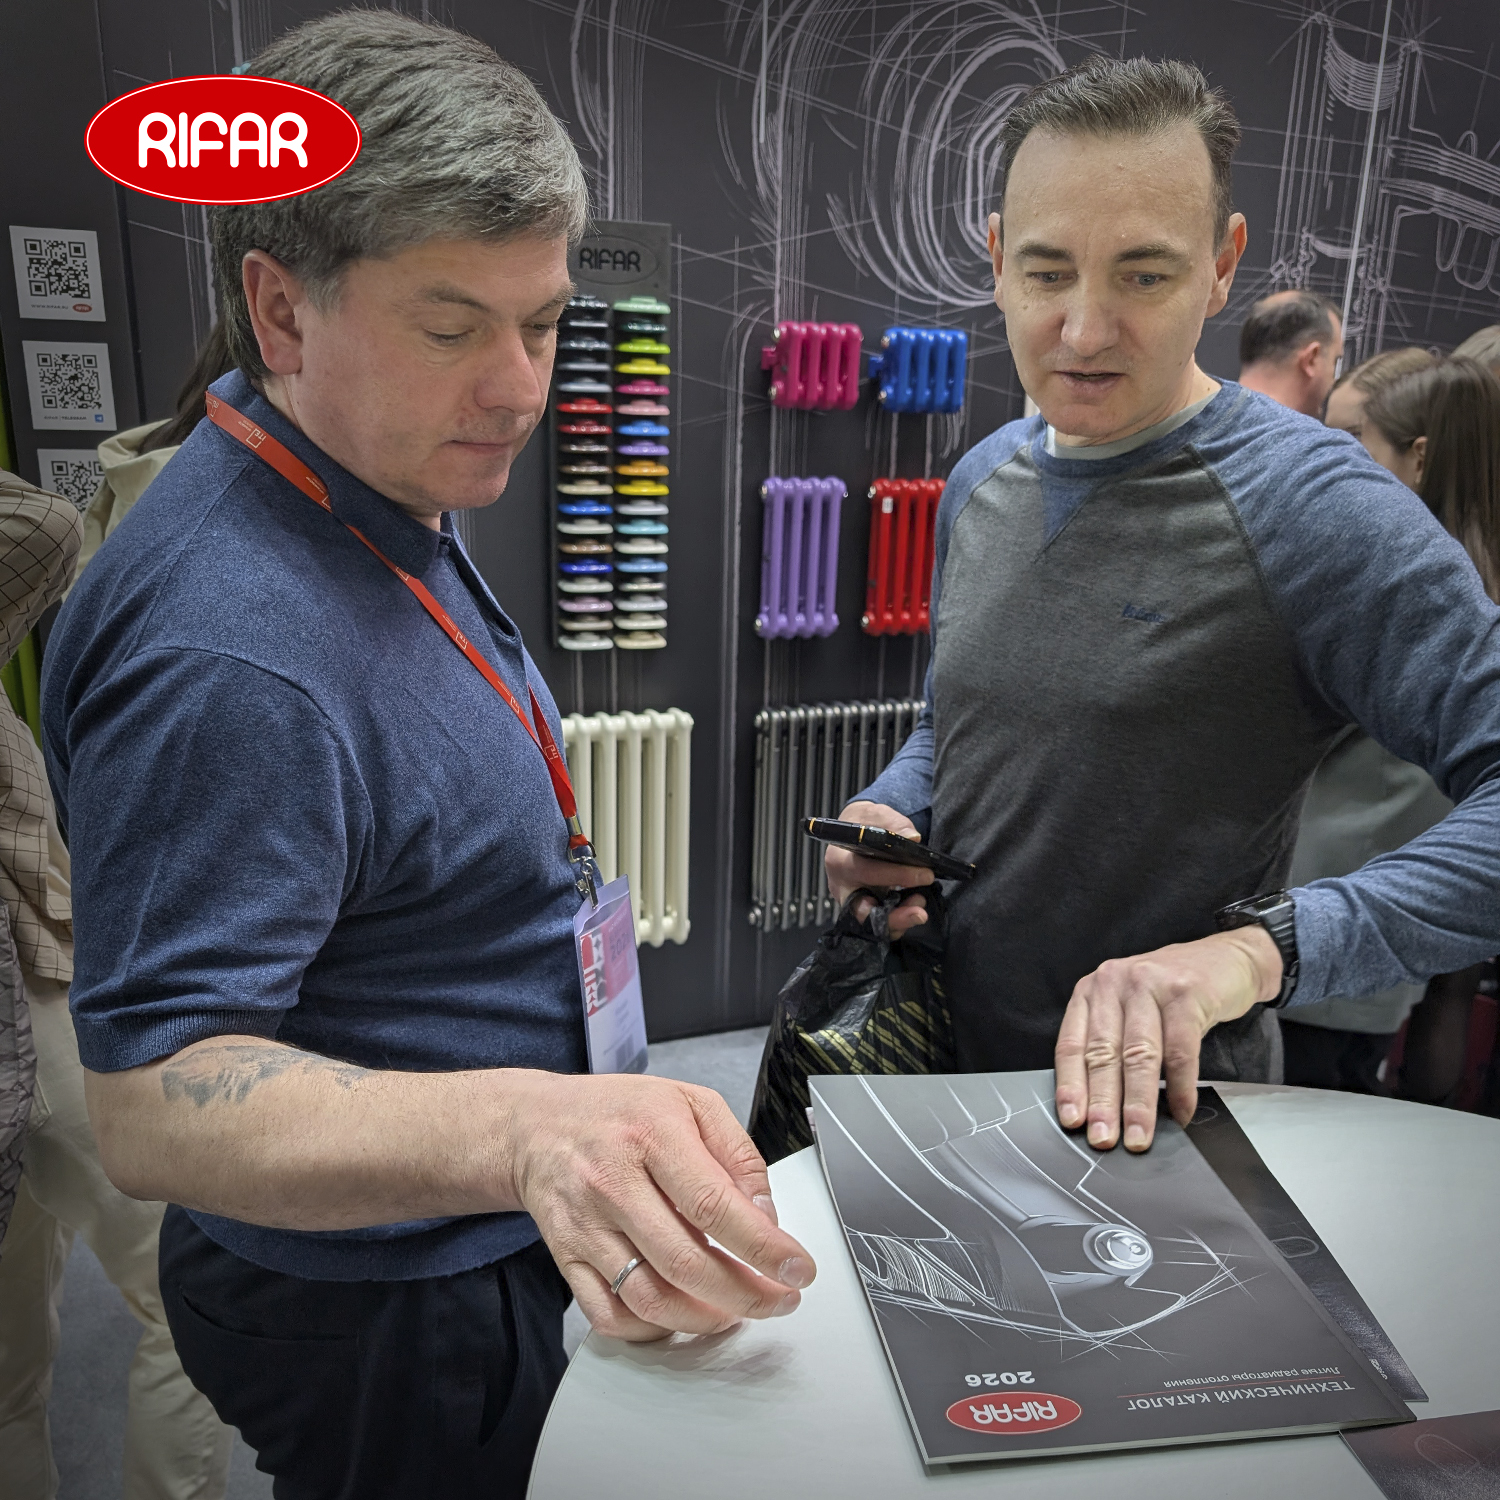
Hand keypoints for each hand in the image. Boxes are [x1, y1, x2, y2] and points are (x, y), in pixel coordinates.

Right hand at [504, 1072, 816, 1341]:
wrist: (537, 1124)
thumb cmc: (621, 1112)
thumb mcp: (691, 1102)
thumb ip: (737, 1153)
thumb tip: (766, 1216)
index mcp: (652, 1134)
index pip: (714, 1204)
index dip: (763, 1246)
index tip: (796, 1270)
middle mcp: (612, 1181)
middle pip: (685, 1261)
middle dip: (746, 1294)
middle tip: (779, 1299)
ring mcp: (586, 1225)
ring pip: (650, 1298)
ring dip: (705, 1317)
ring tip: (738, 1309)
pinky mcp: (566, 1257)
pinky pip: (609, 1315)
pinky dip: (653, 1329)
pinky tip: (682, 1314)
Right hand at [823, 800, 933, 938]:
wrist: (854, 833)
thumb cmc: (864, 824)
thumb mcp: (876, 815)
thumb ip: (894, 823)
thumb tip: (912, 838)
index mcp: (840, 860)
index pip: (866, 872)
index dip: (897, 876)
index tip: (926, 874)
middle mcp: (841, 886)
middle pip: (862, 912)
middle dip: (894, 916)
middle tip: (920, 912)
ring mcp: (850, 902)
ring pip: (871, 924)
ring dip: (898, 921)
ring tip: (919, 910)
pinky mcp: (861, 910)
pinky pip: (878, 925)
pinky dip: (897, 922)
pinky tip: (913, 909)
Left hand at [1053, 926, 1281, 1152]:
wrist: (1226, 958)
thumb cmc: (1170, 993)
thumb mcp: (1129, 1009)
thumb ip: (1111, 1045)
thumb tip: (1100, 1107)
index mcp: (1092, 992)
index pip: (1072, 1044)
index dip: (1071, 1086)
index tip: (1072, 1121)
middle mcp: (1114, 983)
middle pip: (1103, 1053)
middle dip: (1102, 1103)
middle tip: (1103, 1139)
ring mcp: (1149, 985)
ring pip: (1139, 1055)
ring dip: (1138, 1103)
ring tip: (1138, 1137)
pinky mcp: (1185, 994)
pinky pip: (1180, 1051)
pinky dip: (1181, 1088)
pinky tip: (1182, 1113)